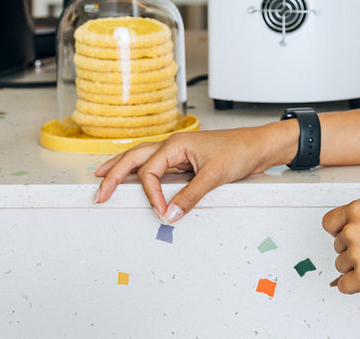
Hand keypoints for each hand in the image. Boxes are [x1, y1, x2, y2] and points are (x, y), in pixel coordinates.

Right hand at [94, 123, 290, 221]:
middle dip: (113, 173)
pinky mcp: (187, 162)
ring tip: (103, 177)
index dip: (150, 194)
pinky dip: (142, 174)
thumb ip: (190, 196)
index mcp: (176, 144)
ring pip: (143, 160)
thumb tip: (169, 214)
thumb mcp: (215, 175)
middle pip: (135, 158)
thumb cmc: (241, 150)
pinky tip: (136, 179)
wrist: (261, 146)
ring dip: (122, 168)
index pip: (148, 171)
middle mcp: (174, 146)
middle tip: (98, 190)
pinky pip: (158, 168)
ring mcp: (179, 153)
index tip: (160, 211)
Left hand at [323, 198, 359, 293]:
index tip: (347, 238)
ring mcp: (357, 252)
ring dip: (357, 268)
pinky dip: (355, 286)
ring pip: (341, 267)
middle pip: (338, 247)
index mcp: (359, 209)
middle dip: (354, 251)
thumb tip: (359, 234)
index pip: (330, 223)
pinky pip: (344, 286)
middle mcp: (353, 229)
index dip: (340, 233)